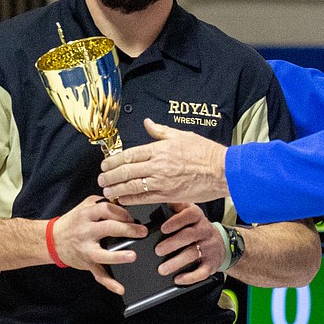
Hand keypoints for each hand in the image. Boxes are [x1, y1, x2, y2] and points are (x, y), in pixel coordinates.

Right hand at [50, 195, 146, 294]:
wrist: (51, 240)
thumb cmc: (71, 223)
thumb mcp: (84, 206)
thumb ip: (101, 203)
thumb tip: (122, 203)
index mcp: (86, 215)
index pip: (106, 209)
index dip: (121, 211)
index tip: (131, 217)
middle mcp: (86, 232)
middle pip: (108, 228)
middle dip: (127, 229)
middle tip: (141, 232)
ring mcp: (86, 249)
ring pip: (102, 254)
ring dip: (118, 256)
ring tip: (132, 256)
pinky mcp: (87, 263)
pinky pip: (98, 275)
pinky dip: (109, 283)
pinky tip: (120, 288)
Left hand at [99, 119, 228, 204]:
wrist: (222, 170)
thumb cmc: (205, 153)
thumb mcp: (182, 135)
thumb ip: (161, 131)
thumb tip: (147, 123)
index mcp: (160, 148)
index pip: (130, 154)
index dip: (114, 160)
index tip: (105, 164)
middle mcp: (158, 164)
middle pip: (126, 170)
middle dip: (110, 176)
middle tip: (101, 179)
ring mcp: (162, 181)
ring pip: (132, 185)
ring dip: (116, 189)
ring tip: (107, 191)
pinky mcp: (169, 195)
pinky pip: (144, 198)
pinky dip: (131, 199)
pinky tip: (123, 199)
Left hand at [153, 203, 225, 284]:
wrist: (223, 244)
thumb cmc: (199, 229)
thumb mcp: (191, 214)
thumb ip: (177, 207)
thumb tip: (162, 198)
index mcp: (198, 218)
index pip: (189, 215)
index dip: (176, 221)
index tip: (163, 228)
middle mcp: (205, 231)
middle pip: (189, 236)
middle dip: (172, 243)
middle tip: (158, 250)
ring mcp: (209, 248)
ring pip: (193, 254)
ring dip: (176, 262)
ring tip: (162, 269)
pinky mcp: (211, 264)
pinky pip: (202, 272)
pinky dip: (190, 277)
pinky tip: (178, 279)